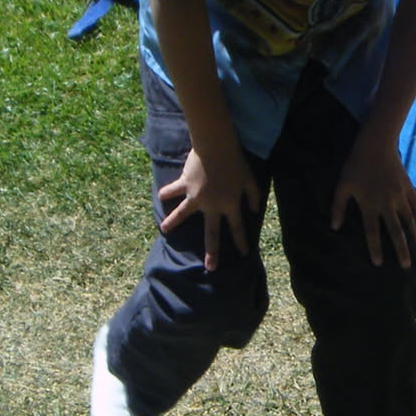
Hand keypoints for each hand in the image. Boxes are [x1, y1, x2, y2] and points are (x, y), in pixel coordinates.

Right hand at [158, 144, 262, 271]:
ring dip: (172, 223)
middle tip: (210, 268)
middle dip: (212, 252)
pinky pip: (173, 190)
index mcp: (230, 204)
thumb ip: (253, 196)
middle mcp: (212, 205)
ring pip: (182, 214)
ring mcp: (196, 197)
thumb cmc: (236, 161)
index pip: (237, 228)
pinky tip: (160, 197)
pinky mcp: (185, 185)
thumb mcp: (250, 179)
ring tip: (164, 231)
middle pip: (211, 233)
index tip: (243, 254)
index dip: (241, 241)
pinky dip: (166, 193)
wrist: (216, 147)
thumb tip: (255, 211)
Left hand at [330, 133, 415, 266]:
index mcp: (369, 205)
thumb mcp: (342, 185)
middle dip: (401, 250)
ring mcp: (399, 195)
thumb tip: (334, 227)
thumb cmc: (355, 165)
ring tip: (415, 246)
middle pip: (395, 231)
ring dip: (411, 234)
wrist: (376, 144)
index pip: (373, 232)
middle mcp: (387, 203)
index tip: (379, 263)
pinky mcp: (407, 186)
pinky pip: (414, 204)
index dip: (375, 248)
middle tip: (405, 266)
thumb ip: (338, 207)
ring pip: (408, 219)